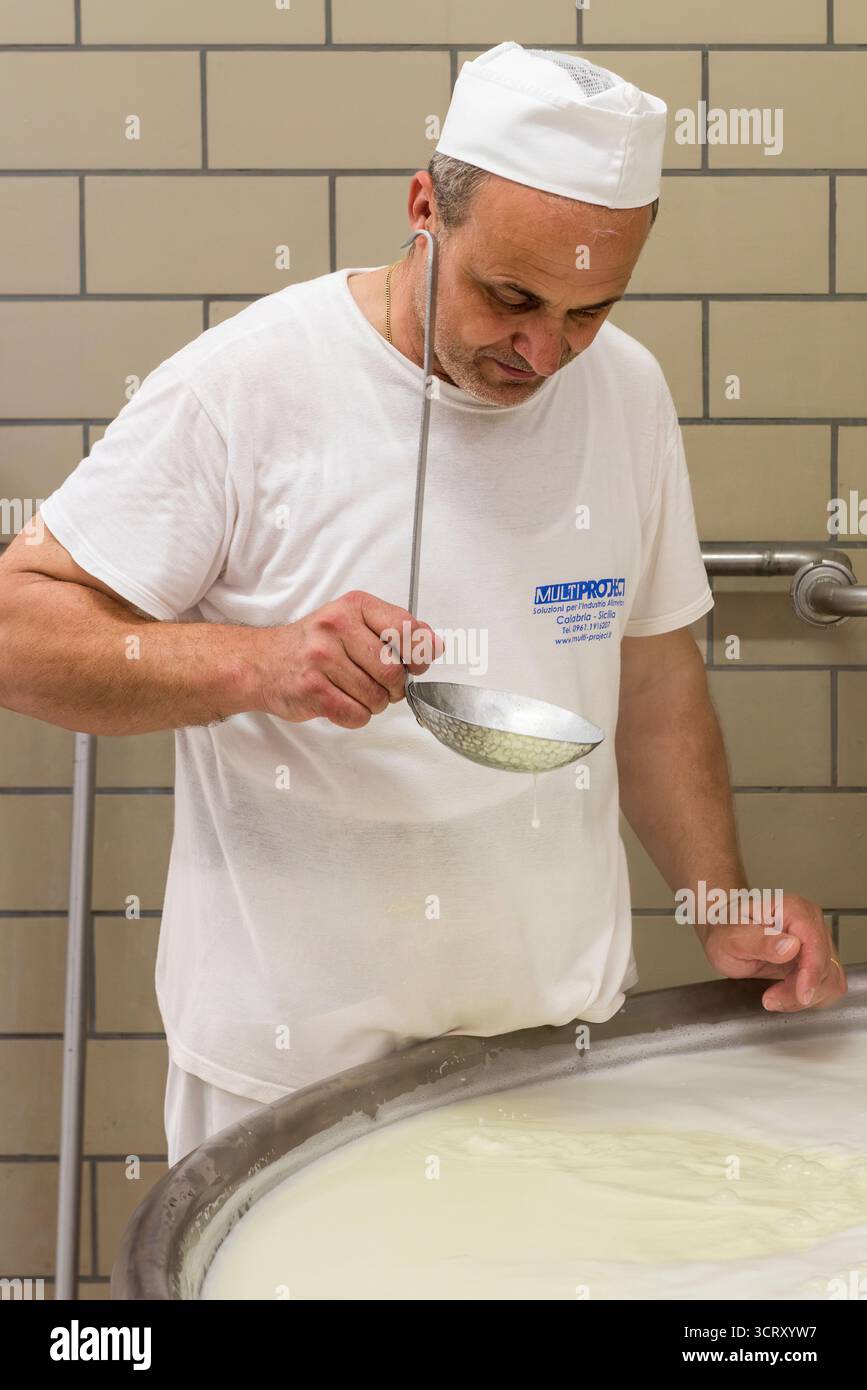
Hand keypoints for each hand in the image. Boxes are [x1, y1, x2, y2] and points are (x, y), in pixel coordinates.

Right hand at [254, 590, 441, 727]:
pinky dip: (356, 716)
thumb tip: (434, 645)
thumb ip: (395, 630)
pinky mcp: (312, 690)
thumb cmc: (313, 643)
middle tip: (381, 684)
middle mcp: (336, 627)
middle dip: (394, 686)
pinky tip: (341, 701)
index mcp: (353, 606)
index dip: (418, 653)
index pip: (405, 628)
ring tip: (355, 691)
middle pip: (393, 670)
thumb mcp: (353, 621)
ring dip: (374, 703)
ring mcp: (321, 659)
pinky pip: (356, 715)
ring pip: (377, 697)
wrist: (262, 662)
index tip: (416, 664)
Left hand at [699, 892, 846, 1012]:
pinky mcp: (817, 959)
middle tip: (771, 998)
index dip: (812, 972)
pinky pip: (827, 985)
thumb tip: (791, 946)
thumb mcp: (732, 938)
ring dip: (803, 996)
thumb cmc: (726, 930)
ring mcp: (817, 941)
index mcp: (792, 909)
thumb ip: (760, 942)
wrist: (725, 934)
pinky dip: (809, 997)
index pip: (815, 943)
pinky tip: (786, 995)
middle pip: (825, 966)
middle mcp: (810, 922)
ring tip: (774, 997)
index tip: (801, 994)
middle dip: (800, 989)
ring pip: (830, 980)